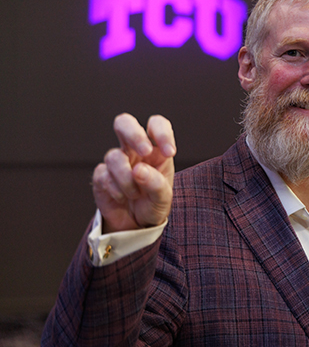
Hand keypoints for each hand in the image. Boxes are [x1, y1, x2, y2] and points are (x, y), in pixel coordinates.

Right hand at [92, 113, 175, 232]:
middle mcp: (134, 150)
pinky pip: (103, 175)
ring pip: (114, 156)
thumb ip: (155, 183)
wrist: (136, 224)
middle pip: (124, 123)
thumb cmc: (153, 204)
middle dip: (134, 135)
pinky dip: (115, 189)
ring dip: (126, 178)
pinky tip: (121, 198)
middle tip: (145, 152)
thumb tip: (138, 170)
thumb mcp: (163, 198)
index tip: (169, 152)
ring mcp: (116, 161)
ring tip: (134, 195)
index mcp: (155, 150)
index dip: (161, 132)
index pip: (156, 124)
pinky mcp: (101, 175)